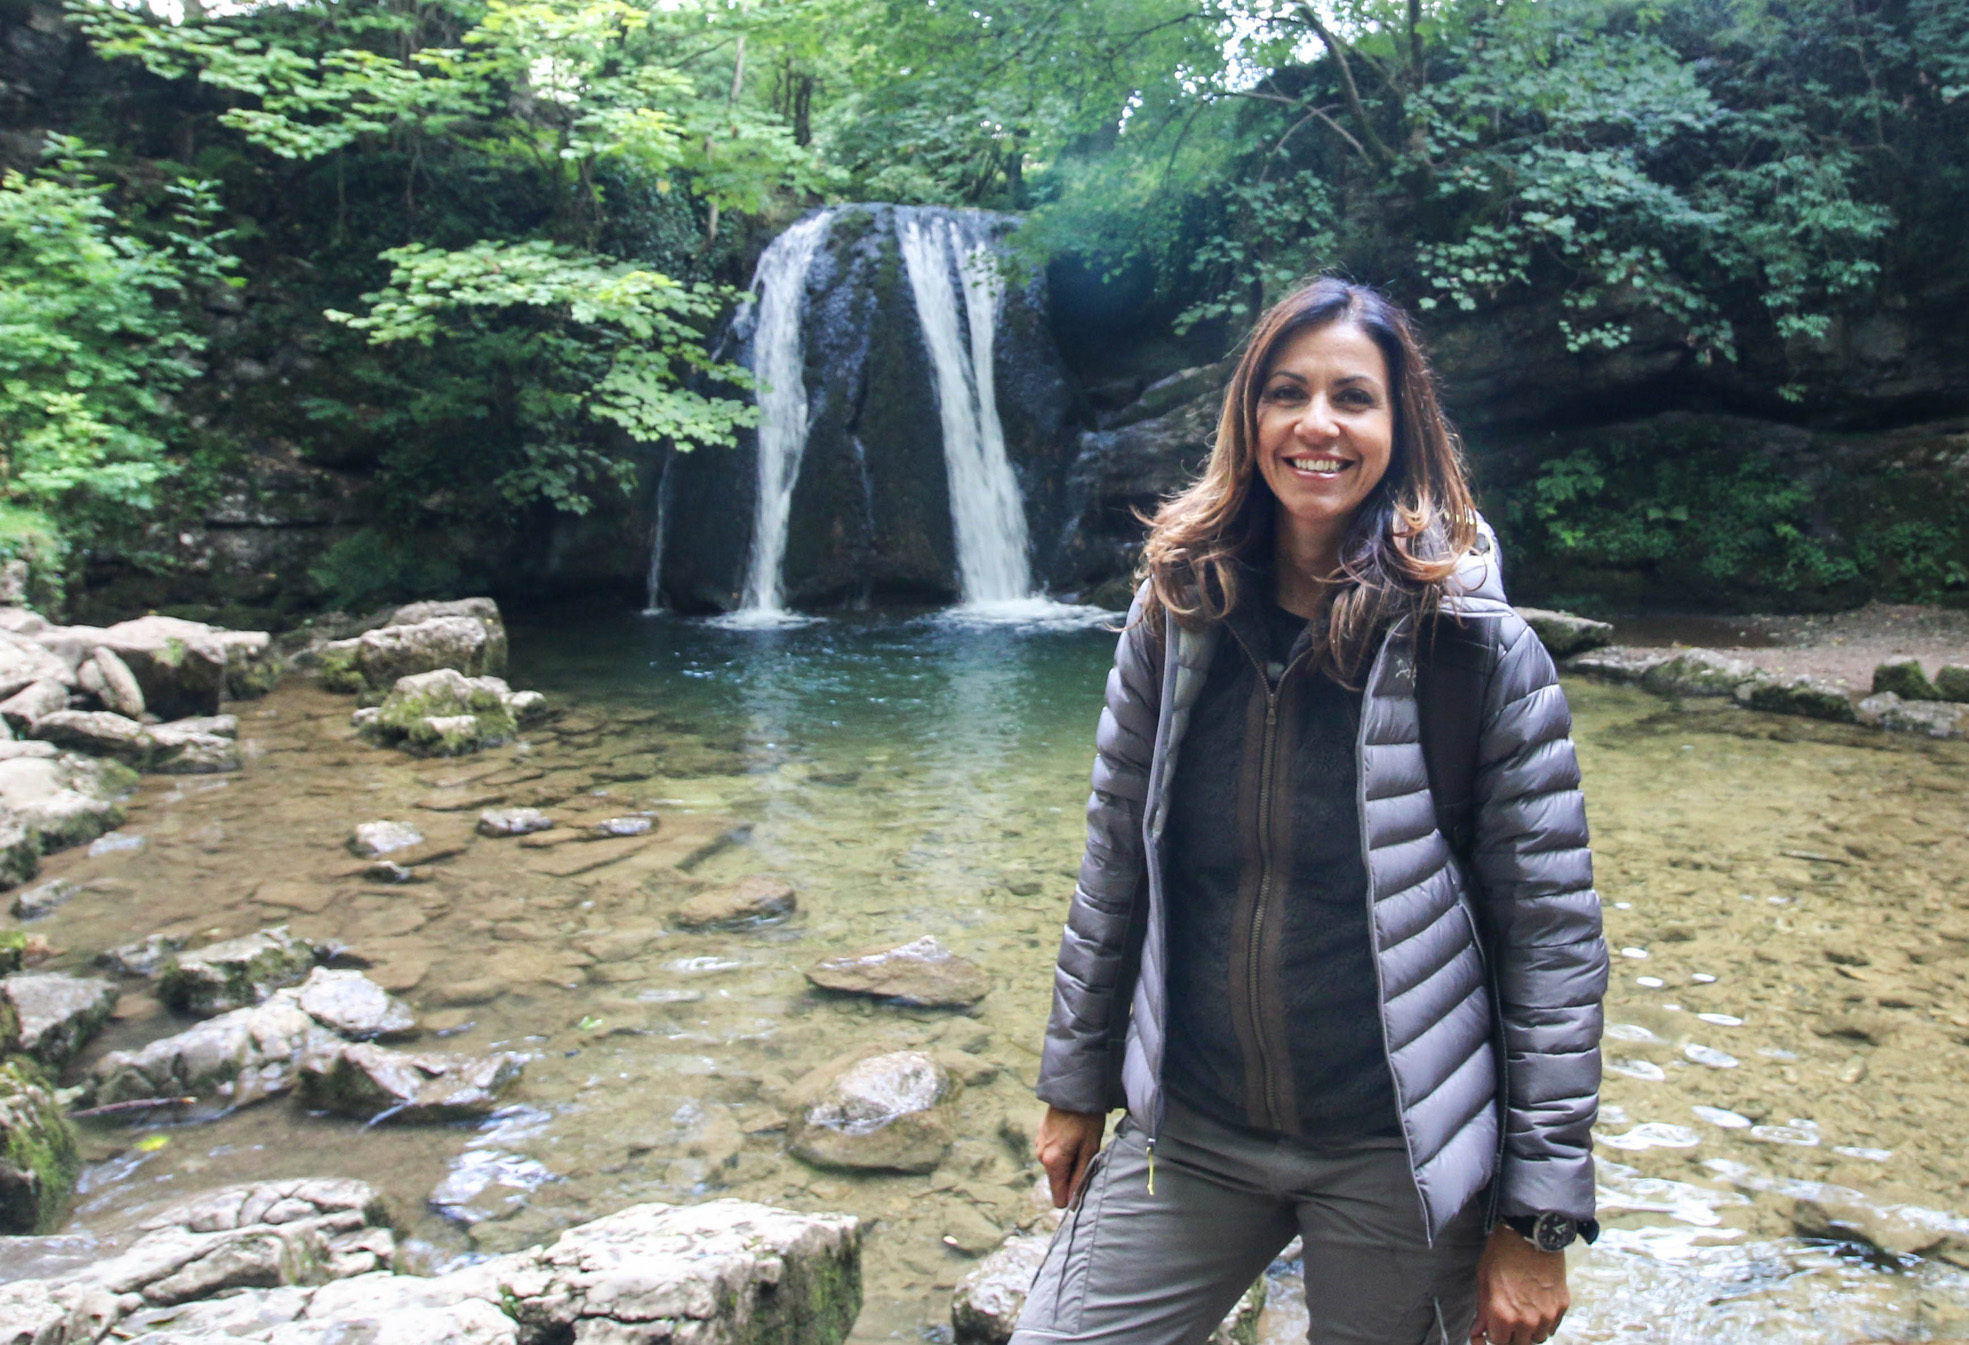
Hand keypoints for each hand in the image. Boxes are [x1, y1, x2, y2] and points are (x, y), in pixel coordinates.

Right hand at [1035, 1106, 1105, 1208]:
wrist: (1074, 1090)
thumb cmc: (1086, 1120)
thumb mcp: (1089, 1150)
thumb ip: (1079, 1178)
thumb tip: (1073, 1202)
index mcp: (1052, 1162)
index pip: (1058, 1197)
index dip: (1072, 1195)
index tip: (1084, 1181)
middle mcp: (1041, 1156)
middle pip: (1058, 1180)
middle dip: (1072, 1173)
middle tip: (1086, 1153)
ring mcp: (1039, 1144)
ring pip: (1056, 1165)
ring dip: (1068, 1159)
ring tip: (1080, 1141)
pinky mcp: (1040, 1135)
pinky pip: (1052, 1152)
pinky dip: (1062, 1149)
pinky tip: (1072, 1134)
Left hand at [1470, 1224, 1569, 1344]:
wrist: (1531, 1233)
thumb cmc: (1502, 1252)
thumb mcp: (1484, 1279)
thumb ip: (1482, 1311)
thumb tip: (1477, 1333)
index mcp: (1503, 1315)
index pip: (1499, 1343)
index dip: (1494, 1335)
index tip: (1493, 1327)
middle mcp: (1527, 1321)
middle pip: (1520, 1344)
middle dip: (1511, 1335)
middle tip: (1508, 1318)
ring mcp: (1547, 1315)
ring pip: (1538, 1337)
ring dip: (1529, 1330)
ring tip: (1523, 1309)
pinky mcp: (1562, 1305)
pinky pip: (1553, 1326)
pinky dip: (1545, 1321)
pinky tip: (1537, 1304)